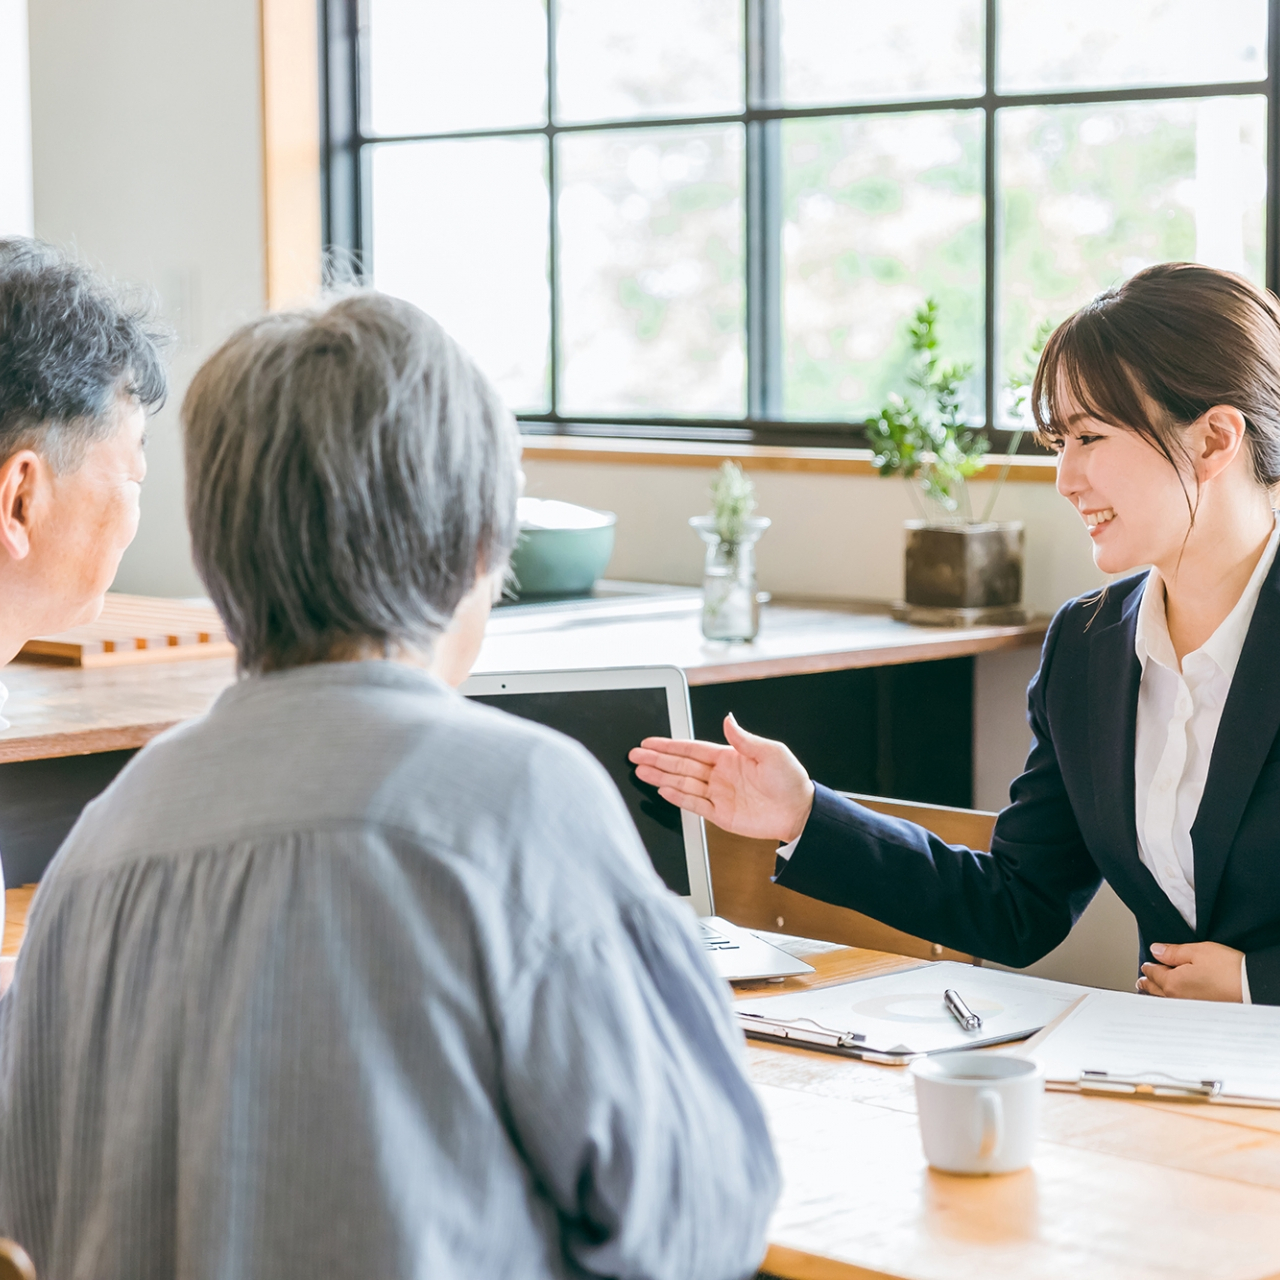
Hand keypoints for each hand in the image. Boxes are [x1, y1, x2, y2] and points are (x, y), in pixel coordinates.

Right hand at [628, 714, 814, 841]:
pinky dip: (678, 797)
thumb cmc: (790, 780)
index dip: (669, 745)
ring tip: (641, 771)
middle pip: (681, 765)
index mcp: (729, 757)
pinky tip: (663, 789)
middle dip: (657, 759)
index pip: (692, 749)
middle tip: (635, 755)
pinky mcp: (721, 815)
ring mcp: (718, 794)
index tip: (649, 742)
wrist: (800, 812)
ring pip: (683, 783)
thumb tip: (728, 719)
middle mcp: (720, 775)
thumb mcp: (770, 752)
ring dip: (661, 777)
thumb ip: (744, 738)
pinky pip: (695, 804)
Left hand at [1138, 941, 1243, 1001]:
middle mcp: (1178, 998)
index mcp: (1173, 982)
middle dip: (1147, 984)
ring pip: (1165, 1001)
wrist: (1252, 989)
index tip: (1145, 965)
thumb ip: (1173, 952)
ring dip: (1156, 995)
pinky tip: (1171, 1002)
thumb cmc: (1229, 970)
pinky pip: (1178, 1007)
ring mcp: (1189, 1008)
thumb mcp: (1198, 951)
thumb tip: (1156, 950)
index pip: (1154, 973)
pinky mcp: (1201, 1013)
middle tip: (1140, 981)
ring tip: (1150, 993)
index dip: (1148, 967)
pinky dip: (1169, 1003)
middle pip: (1156, 990)